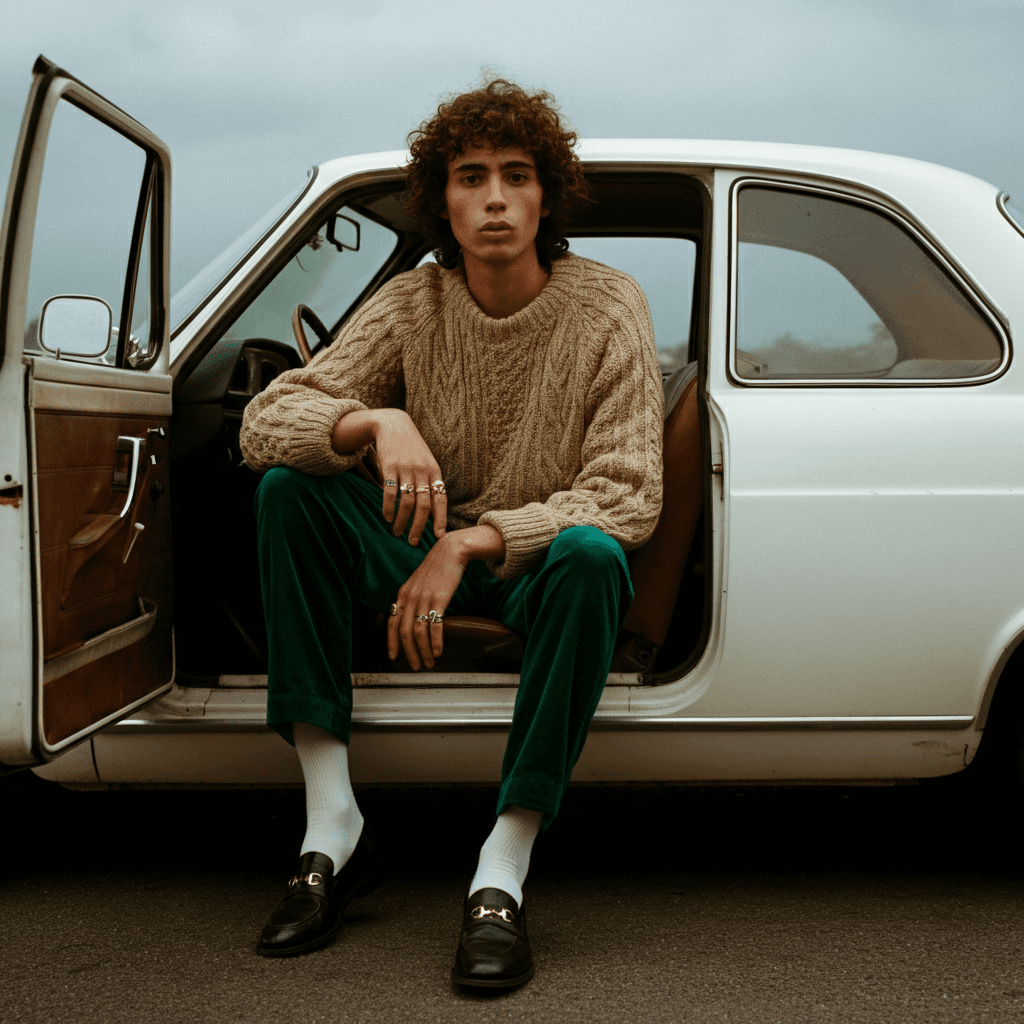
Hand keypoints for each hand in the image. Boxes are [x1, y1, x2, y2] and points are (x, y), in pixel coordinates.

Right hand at [374, 410, 446, 545]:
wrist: (394, 425)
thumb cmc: (411, 449)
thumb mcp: (426, 463)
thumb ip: (429, 483)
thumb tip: (431, 512)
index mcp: (435, 472)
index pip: (441, 499)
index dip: (441, 518)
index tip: (439, 536)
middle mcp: (422, 472)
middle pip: (423, 506)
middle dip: (419, 527)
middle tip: (413, 541)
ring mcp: (406, 469)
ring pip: (407, 502)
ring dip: (402, 521)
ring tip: (396, 532)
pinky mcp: (390, 466)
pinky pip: (390, 492)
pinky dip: (388, 508)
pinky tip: (386, 517)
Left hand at [388, 534, 466, 668]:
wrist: (450, 551)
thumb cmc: (437, 568)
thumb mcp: (418, 583)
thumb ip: (412, 599)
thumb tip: (411, 617)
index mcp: (403, 594)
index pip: (392, 623)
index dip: (391, 642)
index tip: (394, 656)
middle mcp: (410, 598)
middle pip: (404, 632)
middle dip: (409, 653)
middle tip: (415, 666)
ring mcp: (423, 598)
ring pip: (418, 632)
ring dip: (424, 651)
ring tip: (429, 662)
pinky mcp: (439, 599)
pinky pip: (435, 625)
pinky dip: (436, 641)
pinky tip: (439, 651)